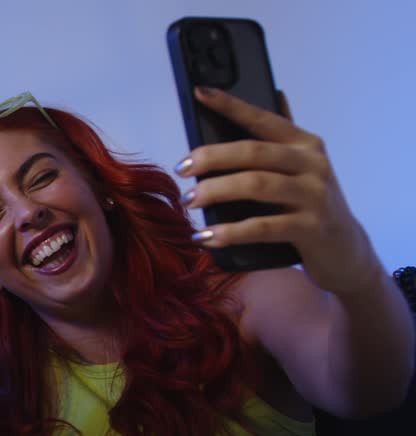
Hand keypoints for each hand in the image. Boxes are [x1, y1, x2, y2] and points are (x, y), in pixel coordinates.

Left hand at [176, 86, 382, 296]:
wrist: (345, 250)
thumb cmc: (310, 205)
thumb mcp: (300, 168)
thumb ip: (283, 138)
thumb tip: (274, 94)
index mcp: (305, 144)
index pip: (263, 119)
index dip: (231, 105)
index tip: (199, 93)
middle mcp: (312, 164)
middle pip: (253, 153)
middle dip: (212, 157)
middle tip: (182, 168)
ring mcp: (314, 196)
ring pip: (256, 185)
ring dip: (215, 191)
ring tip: (188, 200)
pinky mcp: (311, 228)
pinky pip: (263, 227)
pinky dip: (230, 232)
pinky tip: (206, 237)